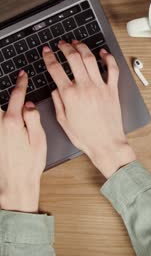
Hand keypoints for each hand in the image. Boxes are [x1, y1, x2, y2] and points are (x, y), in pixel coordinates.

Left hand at [0, 71, 46, 212]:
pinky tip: (6, 117)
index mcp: (12, 122)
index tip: (22, 75)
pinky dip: (1, 116)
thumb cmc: (30, 164)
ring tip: (10, 102)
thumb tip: (29, 104)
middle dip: (6, 93)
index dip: (20, 84)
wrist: (14, 183)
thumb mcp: (39, 139)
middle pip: (0, 103)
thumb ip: (33, 118)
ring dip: (3, 106)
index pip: (16, 96)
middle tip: (11, 85)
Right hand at [42, 41, 135, 178]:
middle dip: (65, 47)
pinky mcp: (113, 90)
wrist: (106, 143)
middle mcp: (85, 88)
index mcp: (70, 95)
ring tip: (78, 44)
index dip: (49, 57)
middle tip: (62, 44)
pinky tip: (103, 53)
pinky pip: (112, 69)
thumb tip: (56, 88)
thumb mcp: (63, 120)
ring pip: (91, 59)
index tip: (47, 51)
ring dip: (83, 48)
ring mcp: (101, 87)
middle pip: (74, 58)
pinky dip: (108, 58)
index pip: (56, 69)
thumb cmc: (86, 136)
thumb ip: (58, 101)